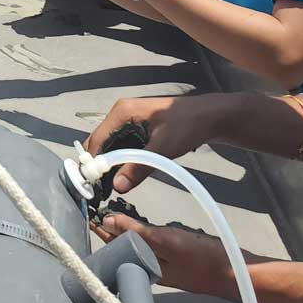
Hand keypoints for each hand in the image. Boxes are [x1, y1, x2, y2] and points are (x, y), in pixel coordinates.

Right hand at [85, 94, 221, 193]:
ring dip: (109, 164)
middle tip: (100, 190)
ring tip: (108, 187)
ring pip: (110, 145)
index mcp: (122, 112)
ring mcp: (128, 120)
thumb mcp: (163, 148)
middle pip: (100, 142)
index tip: (92, 185)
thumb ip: (139, 167)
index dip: (93, 162)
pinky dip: (119, 160)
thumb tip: (117, 187)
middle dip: (98, 165)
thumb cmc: (186, 126)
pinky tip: (122, 176)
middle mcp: (120, 114)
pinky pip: (121, 145)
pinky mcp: (136, 128)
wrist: (209, 117)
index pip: (98, 139)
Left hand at [93, 212, 255, 299]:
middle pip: (124, 244)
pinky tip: (141, 222)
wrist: (236, 272)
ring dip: (125, 228)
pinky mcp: (176, 257)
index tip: (89, 211)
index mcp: (144, 264)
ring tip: (113, 211)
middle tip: (98, 206)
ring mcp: (164, 262)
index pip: (115, 244)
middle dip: (110, 227)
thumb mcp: (165, 242)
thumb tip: (108, 221)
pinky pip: (153, 243)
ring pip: (137, 243)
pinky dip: (144, 231)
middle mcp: (151, 265)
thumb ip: (136, 232)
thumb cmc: (201, 259)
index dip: (102, 228)